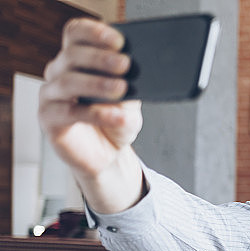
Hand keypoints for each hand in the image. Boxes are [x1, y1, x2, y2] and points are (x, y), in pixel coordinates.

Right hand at [39, 18, 144, 212]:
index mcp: (76, 60)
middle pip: (71, 55)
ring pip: (68, 81)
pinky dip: (97, 114)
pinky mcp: (49, 120)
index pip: (75, 34)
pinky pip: (70, 112)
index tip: (119, 41)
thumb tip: (137, 72)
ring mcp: (51, 95)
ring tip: (122, 89)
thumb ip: (130, 84)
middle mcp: (58, 73)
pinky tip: (118, 118)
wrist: (109, 155)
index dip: (94, 32)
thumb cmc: (116, 121)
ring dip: (98, 83)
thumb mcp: (130, 99)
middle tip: (125, 64)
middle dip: (100, 57)